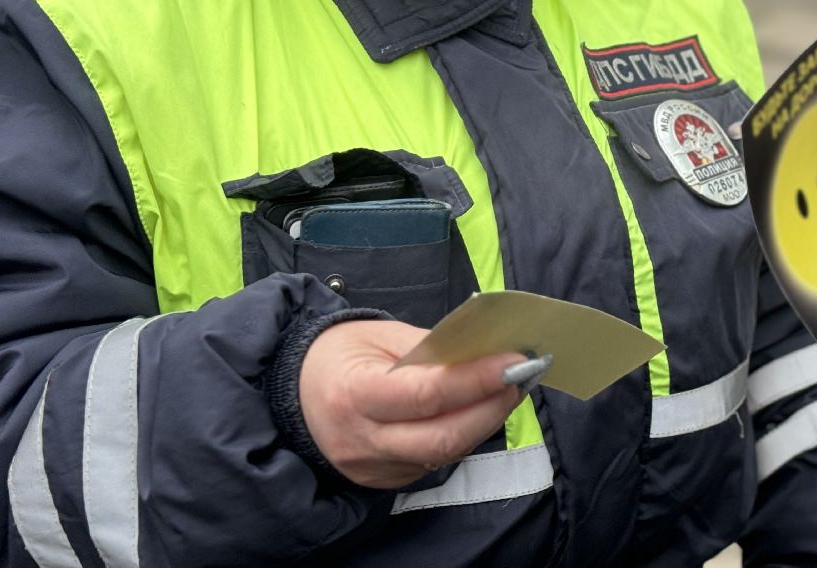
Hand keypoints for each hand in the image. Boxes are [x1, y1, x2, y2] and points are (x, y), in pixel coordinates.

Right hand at [299, 319, 523, 488]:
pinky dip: (463, 436)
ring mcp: (372, 468)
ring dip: (484, 422)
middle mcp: (361, 440)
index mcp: (354, 394)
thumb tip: (488, 351)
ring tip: (509, 389)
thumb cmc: (341, 352)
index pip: (425, 395)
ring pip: (443, 454)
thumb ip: (433, 347)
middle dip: (491, 408)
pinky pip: (433, 461)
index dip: (475, 380)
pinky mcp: (384, 480)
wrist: (294, 391)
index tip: (514, 361)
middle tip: (521, 377)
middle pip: (441, 438)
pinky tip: (478, 410)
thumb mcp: (382, 335)